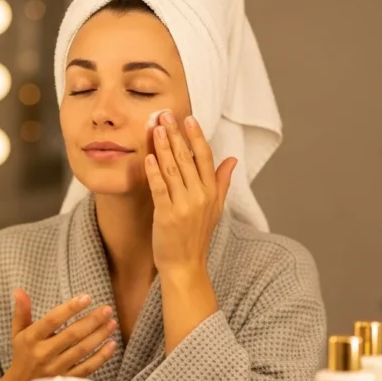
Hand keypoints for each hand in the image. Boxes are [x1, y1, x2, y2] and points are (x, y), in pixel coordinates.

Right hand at [0, 289, 116, 380]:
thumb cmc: (23, 355)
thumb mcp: (18, 333)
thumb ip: (22, 311)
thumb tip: (19, 290)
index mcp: (31, 339)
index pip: (52, 320)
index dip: (70, 308)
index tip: (86, 298)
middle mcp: (43, 354)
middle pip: (72, 335)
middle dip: (92, 321)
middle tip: (107, 310)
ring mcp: (56, 369)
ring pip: (81, 350)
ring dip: (99, 336)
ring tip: (112, 323)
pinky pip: (87, 368)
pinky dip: (101, 357)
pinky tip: (112, 344)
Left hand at [145, 111, 236, 278]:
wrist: (185, 265)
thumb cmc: (197, 236)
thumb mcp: (215, 208)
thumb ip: (222, 181)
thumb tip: (232, 159)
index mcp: (212, 192)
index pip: (205, 157)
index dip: (196, 136)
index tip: (188, 119)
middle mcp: (200, 196)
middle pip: (187, 158)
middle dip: (175, 134)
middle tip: (165, 115)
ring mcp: (183, 206)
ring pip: (172, 169)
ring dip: (163, 146)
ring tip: (155, 127)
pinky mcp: (166, 215)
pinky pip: (160, 188)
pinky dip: (154, 172)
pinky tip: (148, 157)